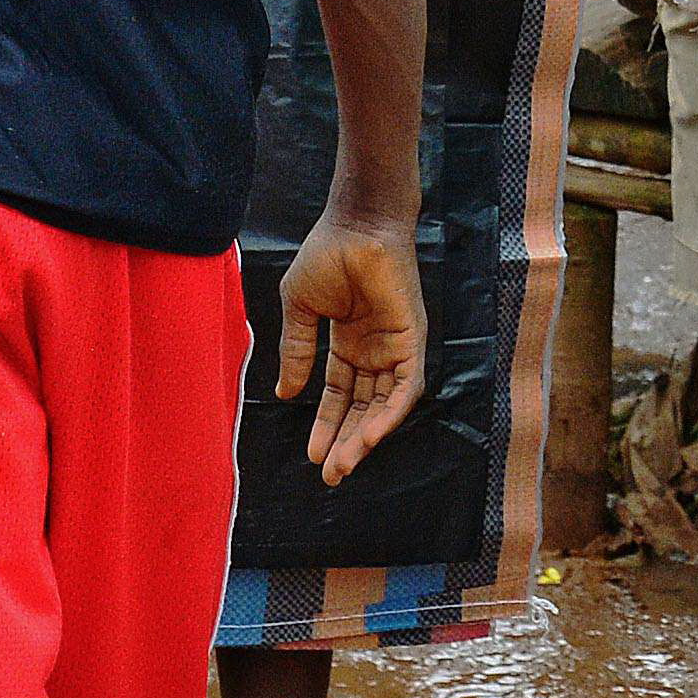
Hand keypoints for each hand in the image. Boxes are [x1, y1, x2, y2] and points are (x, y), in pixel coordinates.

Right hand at [274, 209, 429, 482]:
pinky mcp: (412, 338)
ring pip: (385, 404)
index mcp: (349, 342)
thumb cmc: (327, 254)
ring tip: (343, 464)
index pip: (341, 395)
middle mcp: (375, 349)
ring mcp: (395, 345)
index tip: (311, 455)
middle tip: (330, 474)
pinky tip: (372, 436)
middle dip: (345, 441)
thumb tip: (285, 395)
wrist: (355, 223)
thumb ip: (296, 352)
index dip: (326, 424)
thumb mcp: (301, 310)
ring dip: (366, 436)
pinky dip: (392, 412)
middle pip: (363, 406)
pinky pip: (407, 384)